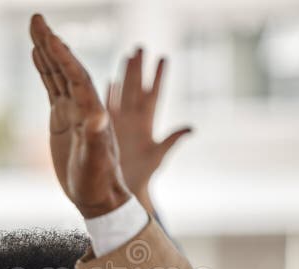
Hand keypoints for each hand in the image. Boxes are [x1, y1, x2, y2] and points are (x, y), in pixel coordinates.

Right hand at [30, 15, 130, 218]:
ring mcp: (72, 110)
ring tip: (35, 26)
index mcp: (92, 111)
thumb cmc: (99, 181)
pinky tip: (36, 53)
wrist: (98, 197)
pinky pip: (52, 87)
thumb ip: (96, 138)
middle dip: (51, 43)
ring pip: (58, 73)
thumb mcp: (97, 161)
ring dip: (46, 49)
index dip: (63, 57)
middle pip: (66, 67)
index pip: (76, 77)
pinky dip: (45, 69)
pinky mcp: (62, 118)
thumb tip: (98, 115)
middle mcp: (83, 105)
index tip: (50, 36)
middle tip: (36, 18)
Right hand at [108, 50, 191, 212]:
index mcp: (147, 124)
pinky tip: (108, 80)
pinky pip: (107, 107)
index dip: (158, 77)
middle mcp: (134, 120)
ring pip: (122, 93)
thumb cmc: (143, 177)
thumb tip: (191, 127)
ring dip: (123, 75)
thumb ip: (173, 140)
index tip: (163, 57)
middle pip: (136, 88)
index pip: (153, 95)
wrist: (124, 192)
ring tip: (126, 56)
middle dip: (138, 68)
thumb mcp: (159, 156)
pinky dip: (107, 93)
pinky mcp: (107, 130)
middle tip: (140, 46)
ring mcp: (120, 124)